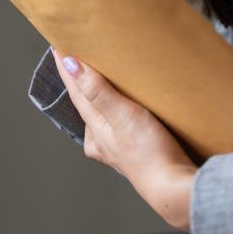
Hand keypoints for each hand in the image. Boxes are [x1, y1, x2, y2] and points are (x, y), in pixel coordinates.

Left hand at [53, 49, 196, 229]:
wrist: (174, 188)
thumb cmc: (150, 154)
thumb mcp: (123, 116)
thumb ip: (98, 91)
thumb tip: (70, 65)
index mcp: (95, 129)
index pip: (76, 91)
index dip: (67, 67)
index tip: (58, 45)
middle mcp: (101, 141)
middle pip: (86, 104)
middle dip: (81, 82)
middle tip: (78, 59)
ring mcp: (117, 150)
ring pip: (102, 118)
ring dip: (100, 99)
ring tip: (102, 83)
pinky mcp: (136, 153)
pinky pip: (119, 127)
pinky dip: (118, 114)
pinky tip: (129, 115)